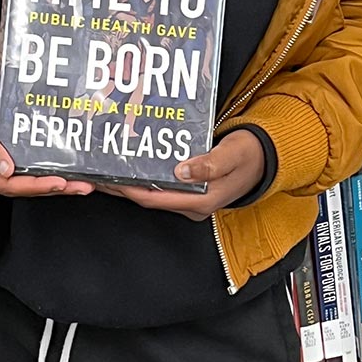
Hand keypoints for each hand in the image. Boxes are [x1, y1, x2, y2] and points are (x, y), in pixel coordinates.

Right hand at [0, 96, 93, 196]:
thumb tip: (5, 169)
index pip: (5, 185)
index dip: (32, 185)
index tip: (56, 182)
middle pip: (19, 188)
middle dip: (50, 188)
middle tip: (78, 186)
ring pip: (24, 183)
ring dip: (52, 185)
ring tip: (79, 184)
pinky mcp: (2, 164)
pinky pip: (25, 173)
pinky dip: (44, 174)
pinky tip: (64, 175)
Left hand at [98, 130, 263, 220]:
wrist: (265, 159)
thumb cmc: (250, 155)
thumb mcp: (233, 154)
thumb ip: (210, 164)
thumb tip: (182, 170)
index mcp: (200, 202)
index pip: (153, 199)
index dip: (127, 189)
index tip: (107, 178)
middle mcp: (192, 206)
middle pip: (147, 198)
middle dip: (121, 186)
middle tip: (96, 171)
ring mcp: (190, 201)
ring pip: (151, 194)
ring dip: (129, 181)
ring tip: (106, 166)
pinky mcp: (190, 193)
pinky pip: (160, 188)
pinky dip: (143, 178)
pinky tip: (130, 164)